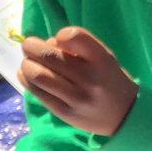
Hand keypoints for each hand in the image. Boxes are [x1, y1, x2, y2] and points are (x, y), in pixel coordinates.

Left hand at [18, 27, 137, 135]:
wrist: (125, 115)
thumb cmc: (109, 80)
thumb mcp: (104, 58)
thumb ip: (79, 49)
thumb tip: (45, 44)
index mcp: (102, 60)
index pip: (75, 37)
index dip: (60, 35)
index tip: (59, 39)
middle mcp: (90, 79)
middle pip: (49, 56)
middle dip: (31, 47)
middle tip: (29, 46)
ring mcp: (77, 98)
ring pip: (39, 75)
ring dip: (27, 65)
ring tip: (28, 62)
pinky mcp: (66, 113)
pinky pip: (38, 93)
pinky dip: (26, 79)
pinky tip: (26, 74)